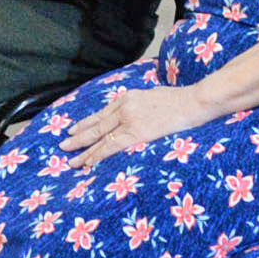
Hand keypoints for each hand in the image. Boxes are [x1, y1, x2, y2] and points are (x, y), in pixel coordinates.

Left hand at [61, 81, 212, 169]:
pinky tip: (88, 162)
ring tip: (70, 159)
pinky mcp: (137, 133)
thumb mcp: (154, 95)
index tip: (75, 130)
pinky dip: (98, 155)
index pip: (102, 114)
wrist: (194, 101)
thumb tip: (136, 112)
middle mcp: (124, 107)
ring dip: (84, 150)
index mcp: (128, 97)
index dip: (87, 123)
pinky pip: (112, 146)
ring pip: (100, 138)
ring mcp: (129, 120)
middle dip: (78, 137)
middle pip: (96, 125)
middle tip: (63, 146)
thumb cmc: (180, 100)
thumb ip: (139, 103)